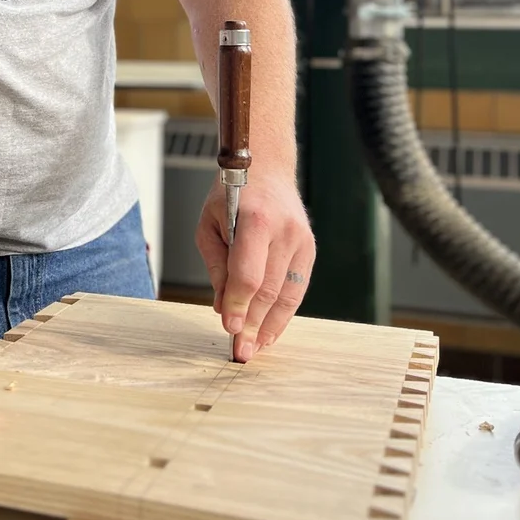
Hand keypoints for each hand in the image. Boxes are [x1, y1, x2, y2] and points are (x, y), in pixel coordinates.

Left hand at [195, 174, 314, 362]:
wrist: (267, 168)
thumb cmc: (233, 195)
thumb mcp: (209, 224)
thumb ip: (217, 266)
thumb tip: (223, 307)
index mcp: (255, 221)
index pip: (248, 275)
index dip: (238, 306)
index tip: (229, 329)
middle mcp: (284, 231)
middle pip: (269, 290)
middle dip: (253, 324)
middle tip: (240, 351)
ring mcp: (301, 240)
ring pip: (288, 294)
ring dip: (271, 325)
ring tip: (256, 347)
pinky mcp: (310, 248)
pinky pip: (298, 288)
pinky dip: (285, 312)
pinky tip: (271, 330)